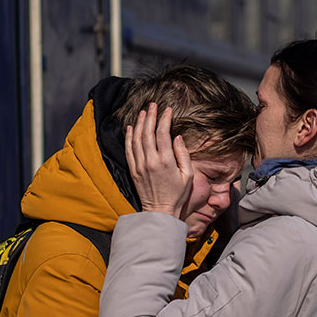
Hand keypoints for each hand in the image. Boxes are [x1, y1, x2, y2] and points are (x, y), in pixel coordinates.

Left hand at [124, 103, 193, 218]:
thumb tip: (177, 137)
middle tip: (153, 105)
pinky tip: (131, 127)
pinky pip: (129, 150)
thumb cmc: (178, 195)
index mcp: (166, 162)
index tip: (167, 110)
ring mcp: (140, 166)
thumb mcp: (188, 176)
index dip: (164, 119)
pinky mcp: (133, 170)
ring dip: (140, 123)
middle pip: (148, 132)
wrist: (160, 212)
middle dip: (151, 116)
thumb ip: (183, 155)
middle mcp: (150, 161)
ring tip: (143, 112)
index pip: (163, 133)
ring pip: (137, 139)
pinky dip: (129, 137)